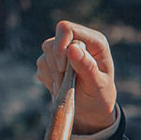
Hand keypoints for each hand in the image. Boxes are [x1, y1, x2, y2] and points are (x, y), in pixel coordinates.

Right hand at [36, 20, 117, 134]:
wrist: (91, 110)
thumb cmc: (99, 96)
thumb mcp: (97, 85)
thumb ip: (87, 67)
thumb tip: (72, 48)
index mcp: (94, 41)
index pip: (67, 29)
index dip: (60, 46)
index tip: (62, 68)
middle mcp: (78, 41)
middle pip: (52, 42)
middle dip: (56, 65)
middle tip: (67, 83)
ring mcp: (64, 50)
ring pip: (45, 54)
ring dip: (54, 74)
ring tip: (67, 87)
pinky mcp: (53, 61)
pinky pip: (41, 65)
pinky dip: (49, 79)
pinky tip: (61, 87)